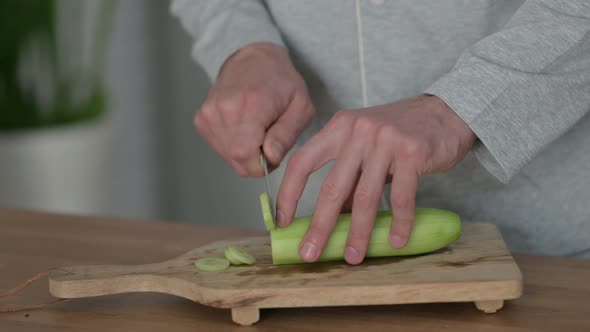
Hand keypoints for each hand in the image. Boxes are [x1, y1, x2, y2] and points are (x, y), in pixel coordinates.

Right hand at [194, 43, 314, 175]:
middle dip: (257, 158)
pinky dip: (235, 144)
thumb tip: (271, 157)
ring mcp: (208, 115)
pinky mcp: (201, 120)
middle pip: (238, 160)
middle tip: (269, 135)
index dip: (263, 163)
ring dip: (247, 151)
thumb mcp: (300, 106)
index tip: (273, 148)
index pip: (245, 155)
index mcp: (249, 105)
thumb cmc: (282, 82)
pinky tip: (244, 125)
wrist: (253, 59)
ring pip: (229, 157)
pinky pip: (221, 148)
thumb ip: (287, 135)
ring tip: (257, 127)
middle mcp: (222, 110)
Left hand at [276, 94, 475, 263]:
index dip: (288, 193)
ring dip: (358, 233)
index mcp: (338, 128)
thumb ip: (348, 176)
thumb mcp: (365, 145)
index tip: (282, 221)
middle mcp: (357, 132)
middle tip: (310, 253)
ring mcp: (385, 141)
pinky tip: (397, 241)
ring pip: (365, 197)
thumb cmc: (399, 132)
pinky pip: (401, 197)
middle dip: (319, 226)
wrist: (445, 112)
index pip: (302, 162)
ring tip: (353, 257)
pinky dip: (399, 223)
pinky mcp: (412, 152)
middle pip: (332, 187)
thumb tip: (330, 217)